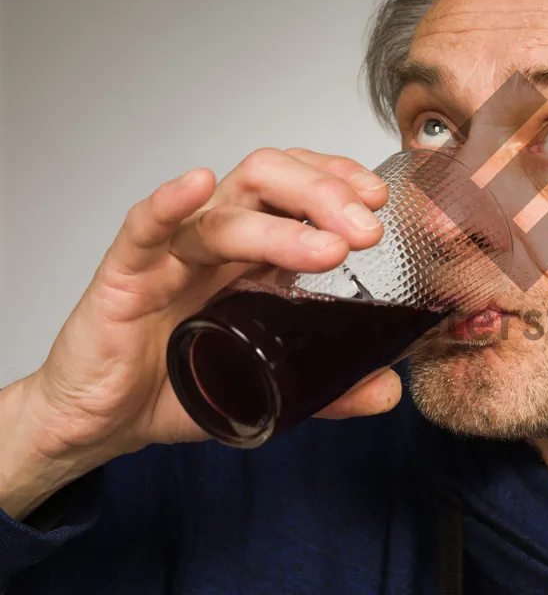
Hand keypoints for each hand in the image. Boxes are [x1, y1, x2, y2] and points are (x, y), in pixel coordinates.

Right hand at [0, 148, 402, 519]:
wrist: (103, 422)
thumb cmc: (177, 384)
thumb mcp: (266, 387)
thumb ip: (327, 390)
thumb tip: (388, 392)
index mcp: (254, 253)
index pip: (300, 188)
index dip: (340, 181)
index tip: (380, 201)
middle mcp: (216, 241)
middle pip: (269, 181)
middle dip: (325, 194)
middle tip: (368, 229)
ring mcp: (171, 255)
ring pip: (225, 213)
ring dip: (280, 223)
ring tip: (330, 248)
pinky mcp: (124, 278)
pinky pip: (144, 230)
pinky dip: (169, 203)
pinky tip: (197, 185)